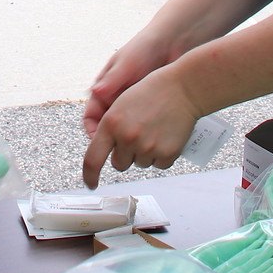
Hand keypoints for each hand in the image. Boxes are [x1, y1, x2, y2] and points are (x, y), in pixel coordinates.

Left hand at [80, 66, 201, 189]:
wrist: (182, 89)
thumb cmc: (151, 92)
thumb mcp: (120, 104)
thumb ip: (109, 129)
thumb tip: (104, 151)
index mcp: (111, 123)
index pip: (92, 159)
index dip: (90, 176)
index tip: (91, 184)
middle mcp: (127, 137)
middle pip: (119, 164)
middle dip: (125, 154)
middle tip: (137, 134)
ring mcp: (147, 147)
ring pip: (139, 164)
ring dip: (144, 153)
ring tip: (153, 130)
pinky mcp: (166, 154)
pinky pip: (158, 165)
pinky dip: (161, 155)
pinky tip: (165, 137)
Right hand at [82, 31, 180, 138]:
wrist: (173, 43)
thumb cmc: (145, 47)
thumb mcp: (127, 63)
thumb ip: (112, 79)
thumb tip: (95, 92)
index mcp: (104, 90)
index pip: (92, 118)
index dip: (93, 133)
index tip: (101, 143)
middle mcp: (117, 101)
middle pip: (107, 131)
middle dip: (112, 142)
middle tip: (122, 149)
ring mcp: (133, 108)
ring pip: (125, 133)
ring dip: (129, 141)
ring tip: (138, 145)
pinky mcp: (150, 112)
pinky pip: (144, 130)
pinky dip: (146, 136)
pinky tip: (152, 138)